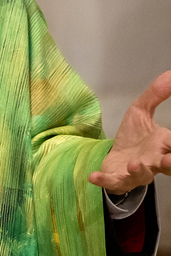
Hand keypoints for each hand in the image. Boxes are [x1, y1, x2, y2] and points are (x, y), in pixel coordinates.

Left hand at [89, 71, 170, 193]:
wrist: (116, 159)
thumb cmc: (134, 138)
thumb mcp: (141, 112)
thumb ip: (155, 95)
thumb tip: (169, 74)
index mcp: (163, 145)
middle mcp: (154, 161)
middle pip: (167, 166)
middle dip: (170, 164)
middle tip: (170, 160)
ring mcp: (136, 172)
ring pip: (142, 175)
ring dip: (139, 170)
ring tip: (134, 164)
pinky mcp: (117, 178)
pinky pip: (112, 182)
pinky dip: (104, 181)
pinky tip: (93, 176)